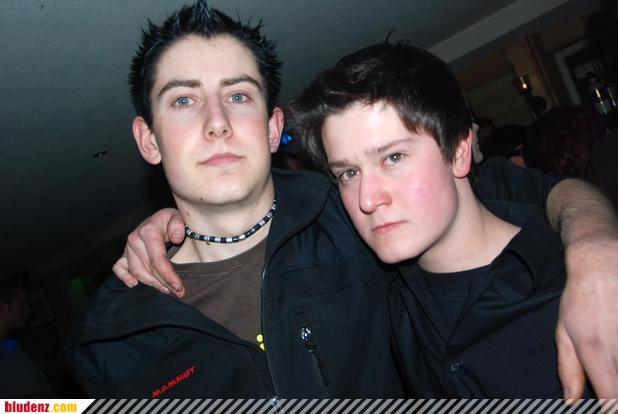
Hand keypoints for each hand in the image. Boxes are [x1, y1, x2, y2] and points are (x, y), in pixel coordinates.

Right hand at [112, 208, 186, 296]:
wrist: (160, 219)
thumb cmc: (170, 220)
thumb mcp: (178, 218)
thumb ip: (178, 226)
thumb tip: (176, 238)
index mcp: (148, 231)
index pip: (157, 259)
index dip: (168, 275)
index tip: (179, 286)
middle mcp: (135, 239)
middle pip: (149, 269)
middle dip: (164, 283)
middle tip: (178, 292)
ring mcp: (128, 247)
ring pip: (137, 272)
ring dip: (152, 283)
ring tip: (166, 290)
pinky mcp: (124, 254)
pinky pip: (119, 268)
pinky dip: (124, 277)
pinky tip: (134, 284)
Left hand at [557, 236, 617, 398]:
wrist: (602, 262)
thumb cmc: (580, 298)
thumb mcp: (564, 332)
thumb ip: (569, 369)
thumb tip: (571, 402)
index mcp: (596, 352)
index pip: (613, 401)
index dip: (612, 410)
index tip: (609, 410)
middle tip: (612, 390)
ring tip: (612, 356)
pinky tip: (617, 337)